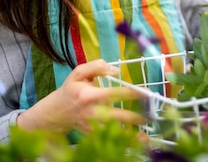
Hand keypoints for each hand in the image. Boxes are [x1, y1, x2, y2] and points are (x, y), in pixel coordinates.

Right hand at [17, 59, 145, 133]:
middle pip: (118, 116)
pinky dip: (125, 141)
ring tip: (147, 135)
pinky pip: (111, 139)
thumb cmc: (70, 90)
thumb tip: (116, 70)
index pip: (115, 94)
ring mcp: (93, 126)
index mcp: (90, 95)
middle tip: (152, 116)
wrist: (56, 113)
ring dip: (132, 134)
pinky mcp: (93, 134)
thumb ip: (97, 67)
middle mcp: (93, 112)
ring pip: (114, 132)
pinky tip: (138, 140)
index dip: (132, 94)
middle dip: (136, 117)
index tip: (147, 94)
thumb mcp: (79, 73)